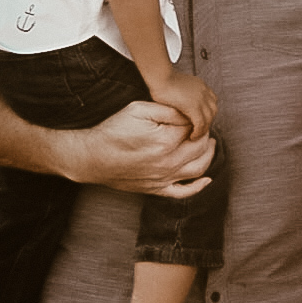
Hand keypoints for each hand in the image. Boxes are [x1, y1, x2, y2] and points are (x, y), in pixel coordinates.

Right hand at [55, 100, 215, 197]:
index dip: (195, 118)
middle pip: (201, 147)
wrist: (92, 157)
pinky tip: (207, 179)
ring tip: (209, 143)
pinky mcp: (158, 189)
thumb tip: (188, 114)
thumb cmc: (112, 131)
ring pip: (200, 169)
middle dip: (205, 134)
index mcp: (166, 140)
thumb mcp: (137, 109)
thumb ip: (167, 110)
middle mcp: (169, 162)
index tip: (192, 113)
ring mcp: (165, 178)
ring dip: (209, 155)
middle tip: (201, 125)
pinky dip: (199, 187)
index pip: (194, 127)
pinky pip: (184, 193)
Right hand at [149, 71, 218, 139]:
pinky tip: (192, 136)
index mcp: (201, 86)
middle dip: (207, 122)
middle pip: (213, 111)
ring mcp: (201, 99)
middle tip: (197, 130)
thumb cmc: (161, 80)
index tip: (199, 120)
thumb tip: (182, 103)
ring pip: (209, 119)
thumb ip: (185, 94)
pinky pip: (201, 124)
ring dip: (203, 129)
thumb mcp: (179, 85)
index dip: (207, 113)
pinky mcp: (194, 106)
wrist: (159, 76)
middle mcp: (204, 91)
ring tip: (195, 135)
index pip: (212, 102)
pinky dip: (198, 132)